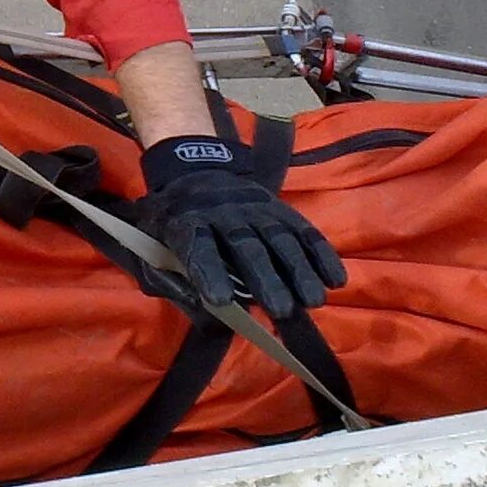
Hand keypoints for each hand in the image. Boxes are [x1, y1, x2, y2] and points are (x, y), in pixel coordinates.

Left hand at [136, 139, 345, 320]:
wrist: (193, 174)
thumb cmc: (171, 227)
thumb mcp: (150, 251)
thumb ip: (168, 281)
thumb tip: (202, 311)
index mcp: (185, 222)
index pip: (197, 245)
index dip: (208, 271)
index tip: (220, 301)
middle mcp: (223, 213)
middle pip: (246, 245)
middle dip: (264, 277)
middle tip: (280, 310)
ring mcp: (256, 209)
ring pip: (280, 239)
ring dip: (299, 270)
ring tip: (313, 301)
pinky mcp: (281, 210)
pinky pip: (305, 231)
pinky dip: (321, 254)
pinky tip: (336, 279)